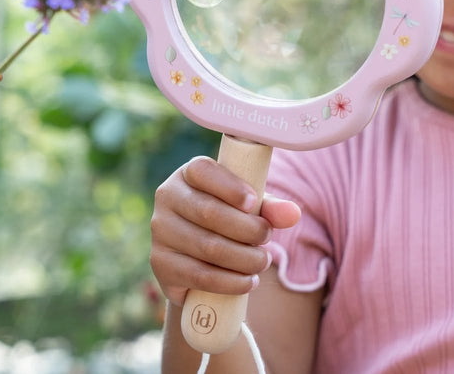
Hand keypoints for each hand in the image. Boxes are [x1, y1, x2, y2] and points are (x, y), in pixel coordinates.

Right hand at [150, 155, 300, 305]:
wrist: (196, 261)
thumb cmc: (227, 222)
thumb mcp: (248, 209)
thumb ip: (270, 208)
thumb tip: (293, 214)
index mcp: (188, 174)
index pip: (203, 171)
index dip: (229, 187)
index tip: (253, 203)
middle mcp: (167, 198)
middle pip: (209, 212)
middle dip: (246, 229)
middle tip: (267, 238)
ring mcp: (160, 231)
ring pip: (207, 247)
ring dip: (243, 258)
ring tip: (262, 262)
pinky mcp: (160, 264)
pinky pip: (199, 275)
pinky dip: (230, 281)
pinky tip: (249, 281)